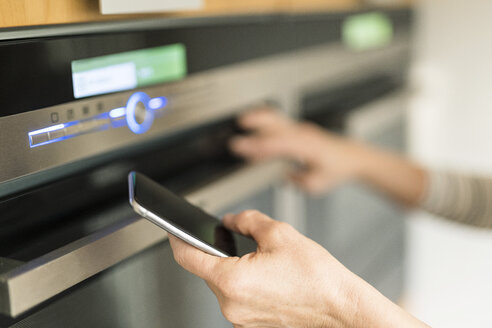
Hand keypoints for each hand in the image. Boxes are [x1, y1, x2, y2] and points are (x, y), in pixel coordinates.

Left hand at [169, 211, 429, 327]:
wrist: (341, 309)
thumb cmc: (317, 278)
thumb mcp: (279, 233)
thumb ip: (246, 221)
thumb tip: (231, 221)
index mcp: (232, 280)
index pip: (188, 257)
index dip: (177, 239)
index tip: (172, 230)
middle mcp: (231, 305)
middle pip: (208, 270)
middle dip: (218, 251)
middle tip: (237, 238)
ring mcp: (241, 319)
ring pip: (223, 284)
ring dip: (233, 267)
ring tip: (262, 259)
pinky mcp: (251, 325)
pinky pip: (237, 298)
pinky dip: (244, 283)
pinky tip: (266, 276)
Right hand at [230, 108, 427, 204]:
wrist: (351, 157)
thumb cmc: (336, 169)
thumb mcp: (317, 184)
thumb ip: (297, 181)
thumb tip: (283, 176)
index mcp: (305, 147)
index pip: (276, 145)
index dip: (256, 146)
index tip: (241, 148)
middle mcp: (301, 134)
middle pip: (274, 126)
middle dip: (254, 130)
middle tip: (236, 137)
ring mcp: (300, 129)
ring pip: (276, 119)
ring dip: (259, 118)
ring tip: (243, 121)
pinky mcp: (298, 129)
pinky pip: (279, 121)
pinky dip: (265, 121)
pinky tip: (255, 122)